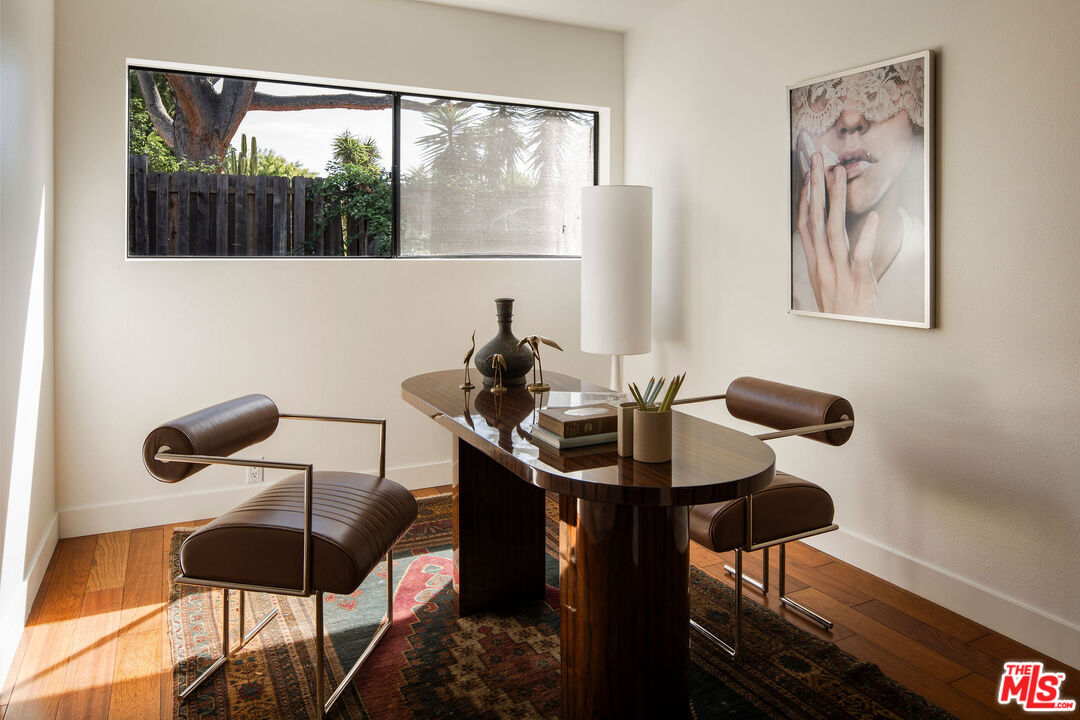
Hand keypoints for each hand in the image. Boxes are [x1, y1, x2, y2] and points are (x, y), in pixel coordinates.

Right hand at [797, 153, 878, 315]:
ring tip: (838, 173)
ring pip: (833, 230)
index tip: (806, 173)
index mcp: (815, 264)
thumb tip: (827, 235)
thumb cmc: (842, 311)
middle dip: (814, 186)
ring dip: (835, 199)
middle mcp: (823, 265)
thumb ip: (826, 259)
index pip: (804, 224)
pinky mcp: (858, 282)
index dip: (804, 197)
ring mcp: (839, 273)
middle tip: (816, 159)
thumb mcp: (826, 283)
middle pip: (814, 219)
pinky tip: (872, 217)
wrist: (849, 337)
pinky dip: (865, 236)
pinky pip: (860, 256)